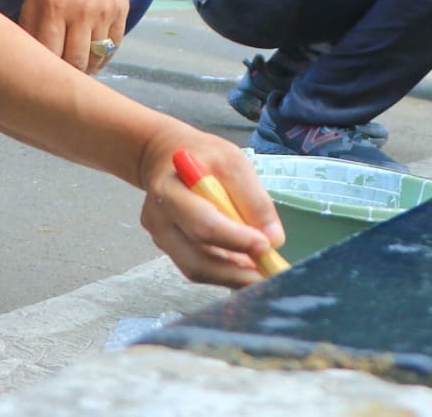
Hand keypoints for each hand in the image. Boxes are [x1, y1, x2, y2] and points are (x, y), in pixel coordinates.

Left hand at [21, 0, 134, 73]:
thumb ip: (30, 18)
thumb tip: (26, 51)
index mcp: (53, 4)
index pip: (46, 54)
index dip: (41, 70)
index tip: (35, 76)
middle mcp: (80, 11)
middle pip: (73, 63)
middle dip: (63, 76)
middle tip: (54, 79)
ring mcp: (104, 12)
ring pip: (95, 59)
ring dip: (83, 70)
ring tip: (73, 73)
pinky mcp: (122, 11)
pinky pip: (113, 47)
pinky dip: (102, 59)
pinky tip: (91, 60)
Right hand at [136, 126, 285, 287]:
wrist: (165, 154)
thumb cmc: (202, 155)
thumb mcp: (234, 162)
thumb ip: (254, 200)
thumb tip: (273, 239)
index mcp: (170, 190)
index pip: (204, 225)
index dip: (236, 240)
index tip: (266, 245)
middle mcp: (158, 219)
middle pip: (196, 260)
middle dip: (236, 273)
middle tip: (269, 274)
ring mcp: (160, 236)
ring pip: (196, 269)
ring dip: (232, 276)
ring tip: (260, 271)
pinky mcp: (167, 247)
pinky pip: (195, 266)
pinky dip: (223, 271)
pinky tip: (243, 264)